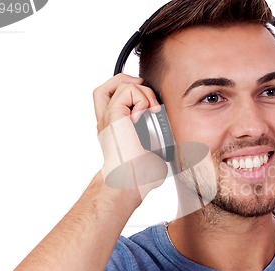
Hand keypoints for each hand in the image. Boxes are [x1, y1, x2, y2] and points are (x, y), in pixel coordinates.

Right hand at [93, 74, 166, 195]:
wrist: (131, 182)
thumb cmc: (141, 178)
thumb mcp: (152, 156)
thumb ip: (156, 145)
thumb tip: (169, 147)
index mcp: (116, 130)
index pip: (116, 102)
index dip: (133, 97)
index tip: (151, 107)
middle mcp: (108, 121)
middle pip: (106, 88)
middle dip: (128, 83)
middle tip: (146, 98)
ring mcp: (109, 117)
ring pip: (119, 83)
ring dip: (142, 92)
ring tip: (151, 109)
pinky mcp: (114, 115)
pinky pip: (127, 90)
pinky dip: (142, 97)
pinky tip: (148, 113)